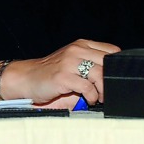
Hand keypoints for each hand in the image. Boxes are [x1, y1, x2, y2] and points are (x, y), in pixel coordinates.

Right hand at [0, 39, 120, 105]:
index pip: (112, 50)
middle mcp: (76, 50)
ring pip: (99, 74)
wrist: (26, 78)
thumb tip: (115, 75)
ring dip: (102, 90)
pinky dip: (91, 96)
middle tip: (107, 92)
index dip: (118, 66)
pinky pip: (87, 87)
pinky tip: (88, 99)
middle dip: (111, 80)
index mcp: (81, 45)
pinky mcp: (63, 76)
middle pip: (108, 63)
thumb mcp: (73, 62)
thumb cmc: (52, 73)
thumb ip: (91, 63)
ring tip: (97, 97)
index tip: (115, 78)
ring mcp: (69, 62)